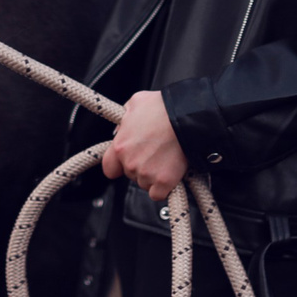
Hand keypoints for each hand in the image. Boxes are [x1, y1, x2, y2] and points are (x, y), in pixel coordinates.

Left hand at [101, 89, 189, 203]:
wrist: (187, 118)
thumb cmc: (164, 108)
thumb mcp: (136, 102)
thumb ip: (125, 117)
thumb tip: (122, 125)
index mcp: (120, 146)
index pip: (109, 168)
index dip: (117, 166)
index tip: (124, 163)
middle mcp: (130, 163)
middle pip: (130, 174)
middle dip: (140, 166)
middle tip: (154, 153)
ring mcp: (146, 174)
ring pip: (145, 184)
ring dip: (153, 175)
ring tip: (165, 158)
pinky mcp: (163, 183)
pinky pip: (158, 194)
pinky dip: (164, 188)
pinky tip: (169, 174)